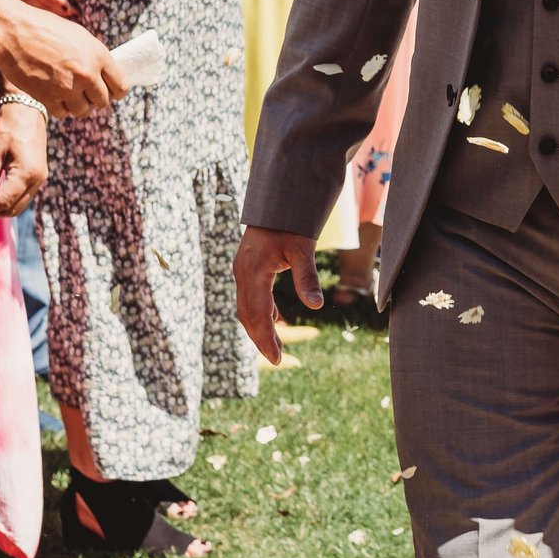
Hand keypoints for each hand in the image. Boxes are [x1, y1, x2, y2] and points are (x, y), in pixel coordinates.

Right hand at [0, 0, 123, 117]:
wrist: (12, 33)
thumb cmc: (44, 29)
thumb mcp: (78, 36)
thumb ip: (94, 56)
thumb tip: (103, 75)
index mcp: (98, 55)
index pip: (121, 85)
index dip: (116, 90)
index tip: (111, 92)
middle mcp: (87, 74)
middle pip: (103, 101)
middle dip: (96, 98)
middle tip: (86, 92)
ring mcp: (68, 88)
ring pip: (83, 111)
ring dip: (78, 105)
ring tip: (69, 94)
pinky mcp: (49, 98)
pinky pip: (62, 114)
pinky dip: (60, 108)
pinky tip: (54, 95)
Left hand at [0, 100, 45, 215]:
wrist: (26, 110)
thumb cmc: (9, 126)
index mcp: (27, 173)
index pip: (3, 201)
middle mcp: (37, 180)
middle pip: (12, 208)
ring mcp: (39, 179)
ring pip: (18, 205)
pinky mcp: (37, 176)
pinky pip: (22, 197)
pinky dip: (7, 200)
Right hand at [233, 223, 317, 365]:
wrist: (277, 198)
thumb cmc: (290, 222)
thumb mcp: (303, 248)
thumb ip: (308, 277)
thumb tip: (316, 305)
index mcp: (253, 271)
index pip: (258, 313)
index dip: (266, 338)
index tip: (277, 359)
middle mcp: (242, 273)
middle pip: (248, 314)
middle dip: (260, 337)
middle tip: (277, 359)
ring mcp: (242, 270)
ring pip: (246, 307)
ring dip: (259, 327)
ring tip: (275, 345)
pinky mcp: (247, 267)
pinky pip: (251, 296)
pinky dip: (261, 311)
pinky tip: (274, 319)